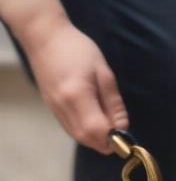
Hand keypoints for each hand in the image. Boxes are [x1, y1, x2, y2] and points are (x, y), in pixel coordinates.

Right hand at [24, 20, 127, 153]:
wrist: (44, 38)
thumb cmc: (78, 50)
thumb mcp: (104, 73)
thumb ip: (114, 104)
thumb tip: (122, 129)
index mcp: (77, 95)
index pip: (97, 131)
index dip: (114, 138)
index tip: (125, 133)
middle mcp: (63, 107)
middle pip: (88, 139)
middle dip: (107, 142)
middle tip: (120, 130)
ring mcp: (55, 110)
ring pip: (80, 138)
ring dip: (98, 139)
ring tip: (109, 123)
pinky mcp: (52, 110)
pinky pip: (72, 130)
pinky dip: (87, 132)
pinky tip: (96, 120)